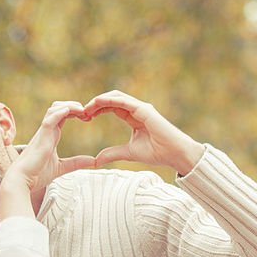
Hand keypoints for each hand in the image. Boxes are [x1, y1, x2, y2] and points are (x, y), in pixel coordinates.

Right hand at [1, 101, 95, 200]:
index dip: (75, 112)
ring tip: (82, 110)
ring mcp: (43, 132)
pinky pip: (49, 119)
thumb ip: (77, 163)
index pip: (63, 116)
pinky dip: (60, 113)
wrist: (23, 181)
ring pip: (54, 109)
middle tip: (87, 112)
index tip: (87, 117)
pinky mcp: (40, 137)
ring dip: (69, 106)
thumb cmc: (37, 174)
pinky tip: (70, 110)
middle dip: (73, 105)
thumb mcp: (62, 167)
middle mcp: (47, 131)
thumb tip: (93, 161)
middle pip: (58, 107)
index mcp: (51, 136)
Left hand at [82, 90, 204, 175]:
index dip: (97, 110)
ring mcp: (141, 107)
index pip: (112, 108)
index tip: (85, 117)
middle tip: (82, 112)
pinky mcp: (144, 109)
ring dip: (100, 100)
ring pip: (116, 97)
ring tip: (86, 108)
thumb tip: (96, 160)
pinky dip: (109, 100)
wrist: (174, 154)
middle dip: (95, 104)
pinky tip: (97, 103)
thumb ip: (113, 153)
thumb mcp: (129, 153)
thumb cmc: (158, 153)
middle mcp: (137, 109)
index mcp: (134, 117)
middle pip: (111, 100)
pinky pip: (123, 101)